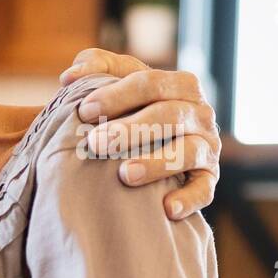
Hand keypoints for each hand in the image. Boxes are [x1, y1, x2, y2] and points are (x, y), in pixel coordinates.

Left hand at [60, 48, 220, 219]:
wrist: (156, 148)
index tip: (84, 110)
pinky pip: (204, 190)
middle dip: (130, 129)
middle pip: (169, 116)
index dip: (118, 94)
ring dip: (156, 163)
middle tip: (95, 143)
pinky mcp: (207, 178)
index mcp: (179, 85)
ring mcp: (207, 147)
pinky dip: (188, 198)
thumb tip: (70, 77)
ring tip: (123, 175)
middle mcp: (199, 114)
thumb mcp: (117, 83)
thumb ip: (96, 68)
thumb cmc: (129, 110)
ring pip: (188, 152)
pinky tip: (165, 208)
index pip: (152, 82)